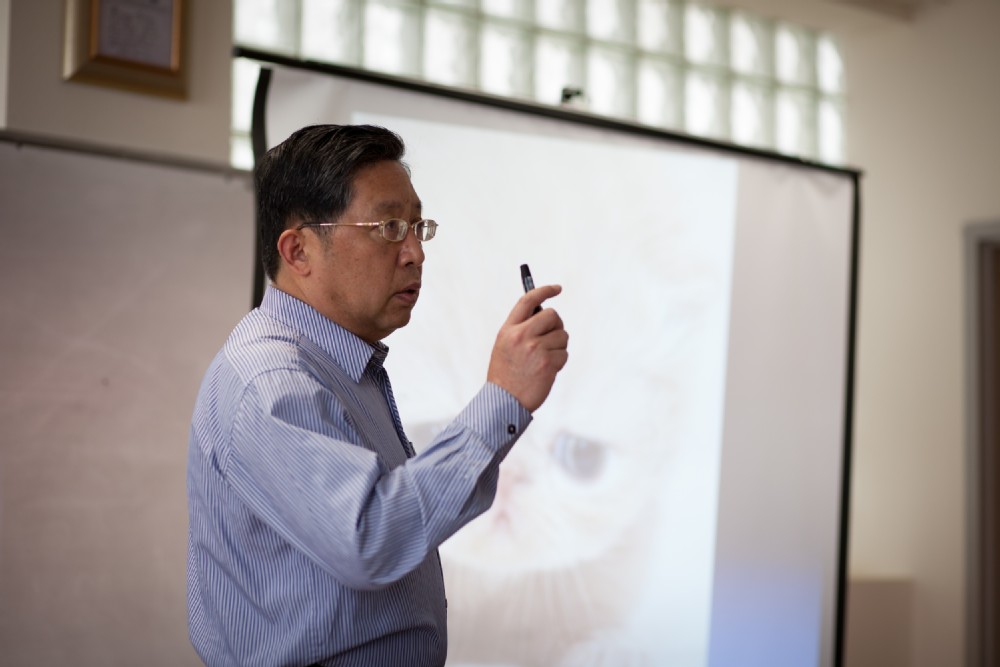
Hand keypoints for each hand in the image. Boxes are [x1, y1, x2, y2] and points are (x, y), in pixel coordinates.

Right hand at [487, 284, 568, 412]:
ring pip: (562, 336)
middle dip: (556, 325)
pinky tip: (546, 371)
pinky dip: (559, 362)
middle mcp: (521, 336)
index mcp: (509, 330)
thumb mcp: (504, 346)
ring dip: (558, 347)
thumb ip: (521, 329)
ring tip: (544, 359)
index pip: (528, 300)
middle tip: (551, 336)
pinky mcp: (548, 363)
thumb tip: (545, 315)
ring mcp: (535, 349)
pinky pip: (564, 354)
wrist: (503, 401)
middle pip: (552, 316)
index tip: (557, 289)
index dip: (545, 291)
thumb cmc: (505, 374)